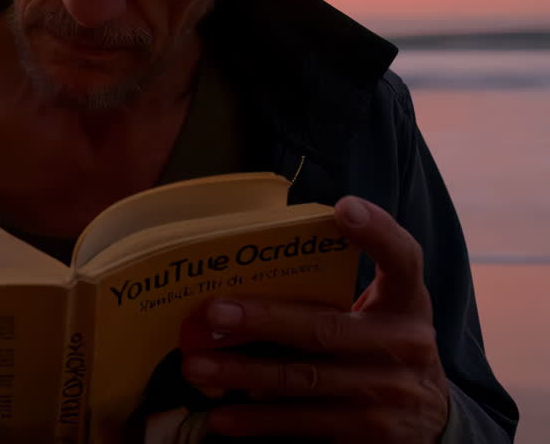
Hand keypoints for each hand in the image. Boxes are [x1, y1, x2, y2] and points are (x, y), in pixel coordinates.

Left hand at [177, 196, 450, 441]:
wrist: (432, 423)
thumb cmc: (381, 349)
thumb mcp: (381, 314)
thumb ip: (335, 289)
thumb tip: (247, 270)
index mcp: (407, 303)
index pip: (403, 259)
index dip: (377, 232)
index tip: (344, 207)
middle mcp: (405, 345)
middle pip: (325, 327)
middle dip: (263, 320)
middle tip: (212, 314)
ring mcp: (389, 393)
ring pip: (305, 379)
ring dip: (243, 373)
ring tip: (196, 366)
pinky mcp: (371, 434)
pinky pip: (304, 423)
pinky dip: (258, 421)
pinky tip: (221, 417)